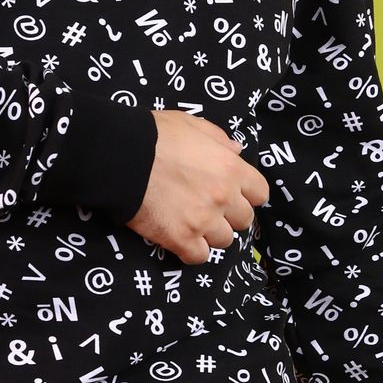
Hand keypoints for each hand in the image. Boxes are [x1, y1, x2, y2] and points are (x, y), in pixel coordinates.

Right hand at [124, 112, 270, 264]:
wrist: (122, 157)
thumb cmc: (156, 136)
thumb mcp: (192, 124)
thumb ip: (218, 138)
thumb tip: (237, 150)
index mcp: (231, 168)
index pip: (260, 193)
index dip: (247, 194)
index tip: (233, 193)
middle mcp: (223, 197)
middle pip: (244, 220)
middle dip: (229, 215)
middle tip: (208, 207)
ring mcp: (203, 221)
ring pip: (224, 241)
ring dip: (211, 233)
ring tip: (192, 222)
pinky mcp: (180, 239)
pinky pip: (199, 257)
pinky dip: (192, 250)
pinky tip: (181, 238)